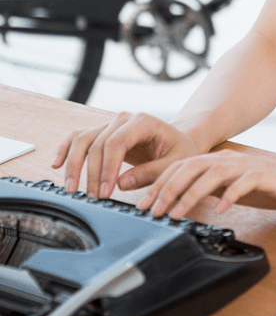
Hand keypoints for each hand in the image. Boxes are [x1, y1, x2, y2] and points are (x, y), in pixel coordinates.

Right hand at [52, 111, 204, 198]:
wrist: (178, 141)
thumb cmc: (180, 151)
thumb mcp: (175, 163)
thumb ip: (152, 172)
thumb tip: (122, 183)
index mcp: (143, 121)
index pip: (116, 142)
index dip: (107, 168)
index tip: (105, 192)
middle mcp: (123, 118)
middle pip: (97, 143)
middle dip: (91, 173)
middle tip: (92, 197)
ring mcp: (111, 123)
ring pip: (83, 139)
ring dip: (73, 164)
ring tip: (71, 188)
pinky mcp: (102, 131)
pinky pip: (78, 137)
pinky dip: (65, 149)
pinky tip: (56, 164)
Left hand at [135, 148, 275, 221]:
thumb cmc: (273, 190)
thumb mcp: (232, 191)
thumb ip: (209, 191)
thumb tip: (176, 201)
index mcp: (221, 162)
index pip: (183, 167)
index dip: (160, 183)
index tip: (142, 202)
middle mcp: (233, 160)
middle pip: (192, 167)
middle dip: (168, 188)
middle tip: (152, 209)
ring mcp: (251, 166)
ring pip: (214, 173)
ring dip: (191, 193)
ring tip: (177, 212)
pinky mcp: (269, 176)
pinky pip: (245, 182)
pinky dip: (230, 194)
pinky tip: (220, 209)